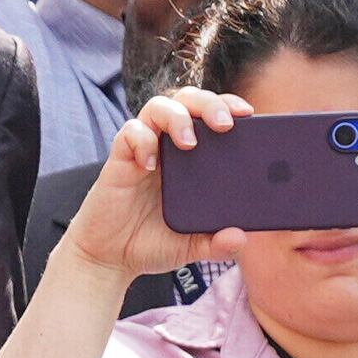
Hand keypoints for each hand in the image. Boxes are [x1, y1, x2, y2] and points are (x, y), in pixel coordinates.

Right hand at [62, 90, 259, 281]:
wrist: (109, 258)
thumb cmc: (150, 243)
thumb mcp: (191, 246)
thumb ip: (216, 243)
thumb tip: (239, 237)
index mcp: (192, 158)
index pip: (210, 115)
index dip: (228, 106)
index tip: (248, 114)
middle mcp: (167, 146)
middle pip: (188, 100)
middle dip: (208, 103)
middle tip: (225, 124)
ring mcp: (143, 150)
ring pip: (158, 107)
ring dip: (177, 117)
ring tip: (189, 142)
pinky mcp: (119, 160)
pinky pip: (129, 133)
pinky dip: (142, 141)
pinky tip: (150, 164)